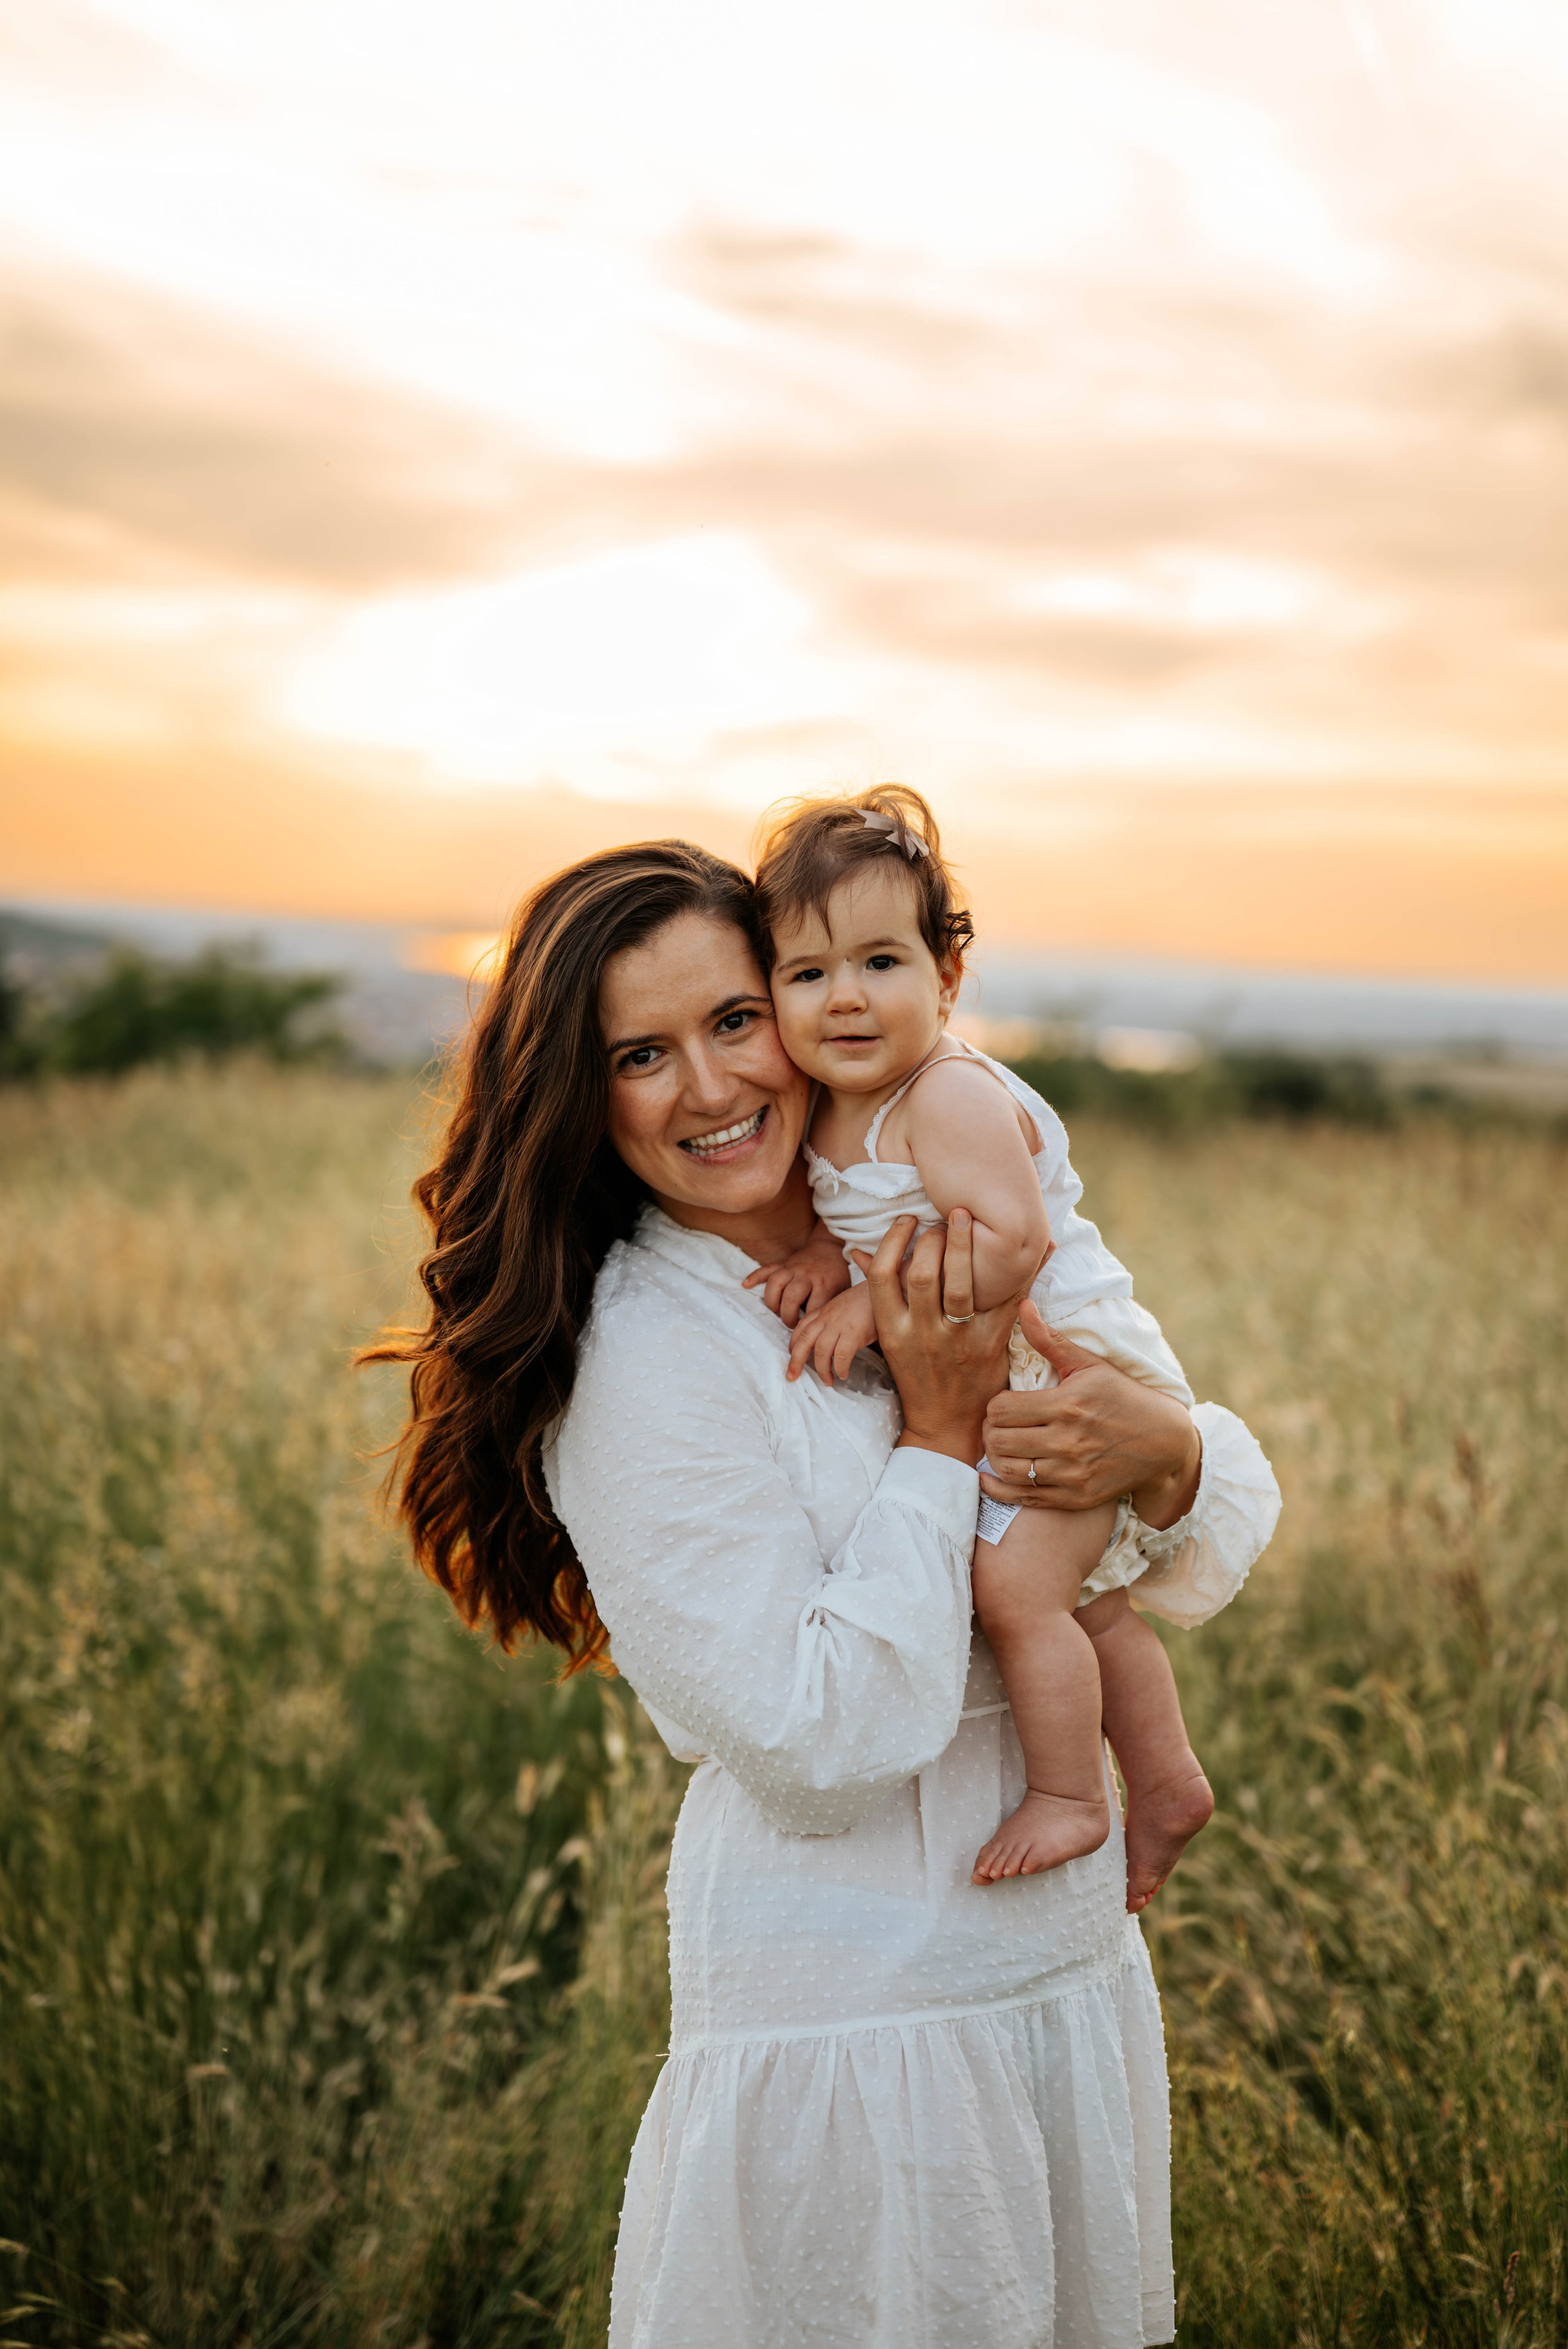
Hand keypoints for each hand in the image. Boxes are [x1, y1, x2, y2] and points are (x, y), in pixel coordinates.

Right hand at [743, 1223, 852, 1327]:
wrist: (829, 1248)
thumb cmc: (836, 1275)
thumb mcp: (842, 1291)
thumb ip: (833, 1307)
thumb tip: (824, 1329)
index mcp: (824, 1283)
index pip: (813, 1307)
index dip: (808, 1322)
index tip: (806, 1329)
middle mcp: (807, 1275)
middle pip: (791, 1296)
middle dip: (788, 1315)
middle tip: (790, 1323)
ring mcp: (792, 1268)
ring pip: (775, 1282)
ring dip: (772, 1300)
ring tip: (776, 1311)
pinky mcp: (782, 1264)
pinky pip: (766, 1268)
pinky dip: (755, 1277)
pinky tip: (746, 1285)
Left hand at [786, 1284, 879, 1384]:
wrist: (883, 1289)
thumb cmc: (868, 1300)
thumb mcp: (843, 1307)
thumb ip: (833, 1321)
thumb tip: (830, 1340)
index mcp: (824, 1311)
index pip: (801, 1328)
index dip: (793, 1344)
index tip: (792, 1356)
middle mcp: (827, 1318)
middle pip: (804, 1341)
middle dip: (795, 1361)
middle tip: (792, 1376)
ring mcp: (839, 1325)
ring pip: (821, 1352)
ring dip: (822, 1370)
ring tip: (827, 1380)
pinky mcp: (854, 1333)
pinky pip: (841, 1356)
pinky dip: (840, 1368)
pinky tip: (843, 1374)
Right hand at [856, 1211, 1017, 1466]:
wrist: (946, 1427)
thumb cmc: (917, 1376)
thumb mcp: (891, 1339)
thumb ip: (883, 1297)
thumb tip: (858, 1251)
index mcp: (893, 1331)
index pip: (882, 1275)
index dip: (893, 1240)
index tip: (907, 1220)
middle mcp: (921, 1335)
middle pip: (921, 1273)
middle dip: (933, 1237)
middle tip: (947, 1217)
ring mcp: (956, 1341)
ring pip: (959, 1285)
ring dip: (964, 1245)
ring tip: (970, 1219)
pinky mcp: (990, 1347)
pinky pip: (1007, 1302)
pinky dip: (1025, 1273)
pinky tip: (1039, 1244)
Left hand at [980, 1301, 1200, 1526]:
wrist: (1165, 1443)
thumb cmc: (1124, 1397)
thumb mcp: (1090, 1365)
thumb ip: (1050, 1340)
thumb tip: (1022, 1306)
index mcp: (1068, 1405)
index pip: (1001, 1409)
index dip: (993, 1406)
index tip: (1003, 1405)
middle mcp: (1068, 1442)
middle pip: (998, 1440)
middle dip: (990, 1431)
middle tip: (996, 1426)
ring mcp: (1072, 1474)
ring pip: (1007, 1469)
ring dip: (995, 1457)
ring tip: (1000, 1446)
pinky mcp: (1076, 1498)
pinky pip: (1024, 1498)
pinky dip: (999, 1488)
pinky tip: (991, 1477)